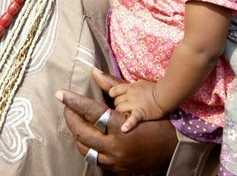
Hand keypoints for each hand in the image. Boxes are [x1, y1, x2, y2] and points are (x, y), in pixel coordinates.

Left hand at [56, 68, 175, 173]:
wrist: (176, 147)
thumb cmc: (157, 119)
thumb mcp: (136, 100)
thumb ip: (112, 85)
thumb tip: (93, 71)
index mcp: (119, 127)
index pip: (89, 111)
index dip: (73, 101)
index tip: (60, 94)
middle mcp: (115, 147)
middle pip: (82, 132)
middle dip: (71, 118)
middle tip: (67, 107)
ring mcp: (116, 162)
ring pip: (85, 150)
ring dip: (78, 135)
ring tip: (77, 122)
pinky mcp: (118, 170)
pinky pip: (97, 161)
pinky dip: (91, 148)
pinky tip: (90, 139)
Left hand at [109, 80, 165, 132]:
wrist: (164, 94)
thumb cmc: (155, 88)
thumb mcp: (141, 83)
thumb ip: (134, 85)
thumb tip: (132, 86)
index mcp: (130, 87)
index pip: (114, 90)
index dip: (112, 95)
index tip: (114, 98)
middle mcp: (129, 95)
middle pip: (116, 101)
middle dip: (118, 105)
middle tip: (122, 110)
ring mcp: (134, 104)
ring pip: (120, 109)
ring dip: (120, 113)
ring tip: (123, 117)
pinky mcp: (140, 113)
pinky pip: (132, 119)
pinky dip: (128, 124)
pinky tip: (123, 129)